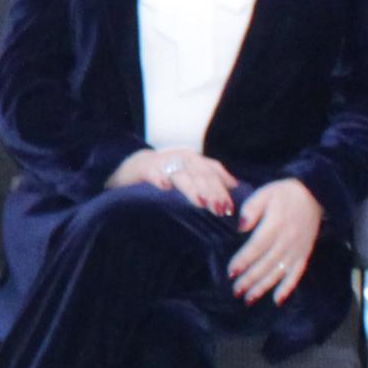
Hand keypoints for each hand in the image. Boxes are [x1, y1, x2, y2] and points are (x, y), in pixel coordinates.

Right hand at [116, 147, 238, 210]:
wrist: (132, 166)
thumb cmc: (166, 175)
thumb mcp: (189, 175)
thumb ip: (208, 179)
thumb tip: (235, 188)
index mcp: (194, 159)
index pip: (212, 170)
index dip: (223, 187)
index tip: (230, 207)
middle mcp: (180, 157)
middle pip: (200, 174)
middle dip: (212, 192)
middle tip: (219, 210)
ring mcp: (163, 162)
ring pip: (180, 175)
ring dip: (191, 188)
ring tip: (200, 203)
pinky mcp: (144, 168)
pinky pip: (152, 173)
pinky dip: (159, 178)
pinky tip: (164, 187)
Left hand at [228, 178, 322, 302]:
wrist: (314, 194)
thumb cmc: (284, 194)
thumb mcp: (264, 194)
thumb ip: (250, 209)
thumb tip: (240, 228)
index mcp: (275, 225)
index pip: (256, 247)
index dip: (243, 261)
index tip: (231, 272)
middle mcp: (287, 240)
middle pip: (265, 264)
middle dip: (249, 279)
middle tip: (235, 290)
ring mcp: (297, 249)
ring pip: (278, 272)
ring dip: (263, 287)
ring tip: (249, 299)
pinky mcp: (304, 254)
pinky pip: (297, 274)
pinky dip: (288, 288)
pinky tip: (277, 300)